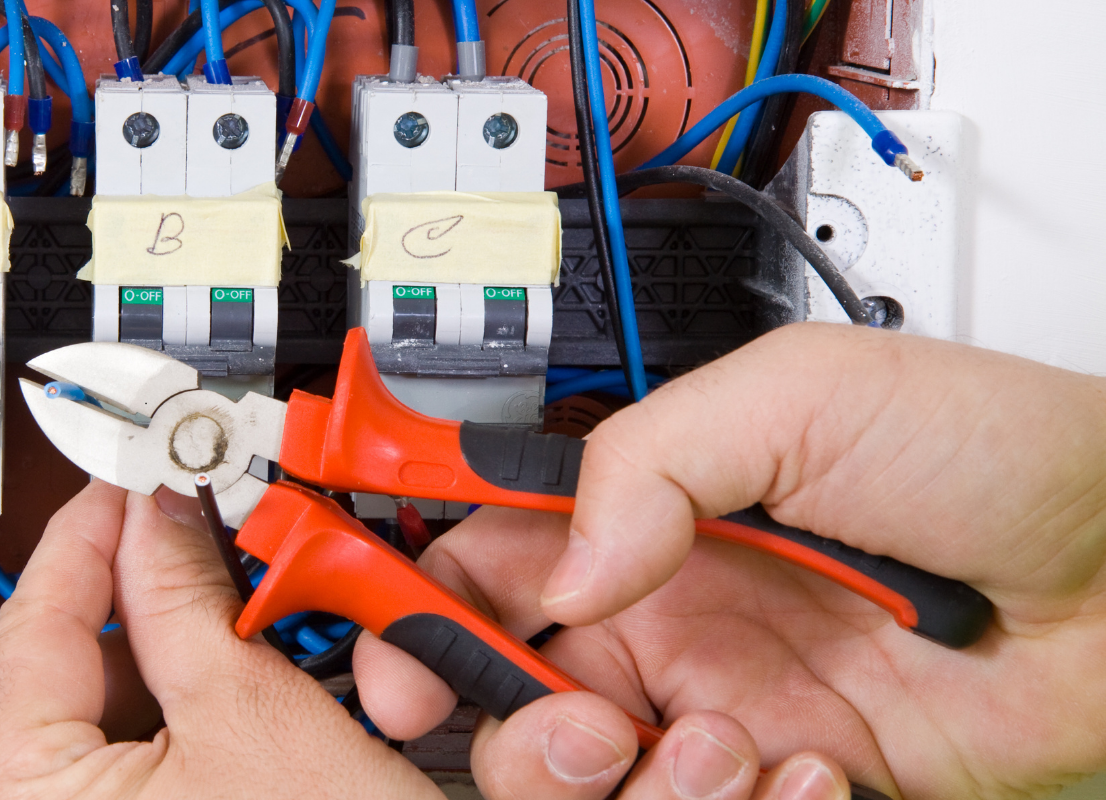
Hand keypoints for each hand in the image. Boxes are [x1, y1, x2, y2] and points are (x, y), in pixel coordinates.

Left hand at [0, 481, 441, 798]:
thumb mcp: (256, 721)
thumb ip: (189, 596)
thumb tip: (162, 512)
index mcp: (13, 792)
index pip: (34, 616)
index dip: (92, 524)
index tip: (131, 468)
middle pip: (64, 667)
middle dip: (146, 597)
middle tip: (206, 534)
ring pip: (102, 721)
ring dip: (175, 662)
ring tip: (245, 625)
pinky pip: (129, 772)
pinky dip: (184, 727)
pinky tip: (243, 702)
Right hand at [354, 323, 1105, 798]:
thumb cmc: (994, 452)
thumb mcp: (796, 397)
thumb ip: (641, 460)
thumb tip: (558, 566)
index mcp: (642, 511)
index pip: (475, 549)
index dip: (401, 583)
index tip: (358, 613)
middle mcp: (664, 615)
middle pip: (496, 684)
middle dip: (497, 714)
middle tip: (567, 712)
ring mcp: (718, 708)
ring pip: (575, 777)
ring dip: (623, 779)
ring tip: (721, 738)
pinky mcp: (780, 784)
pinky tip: (804, 768)